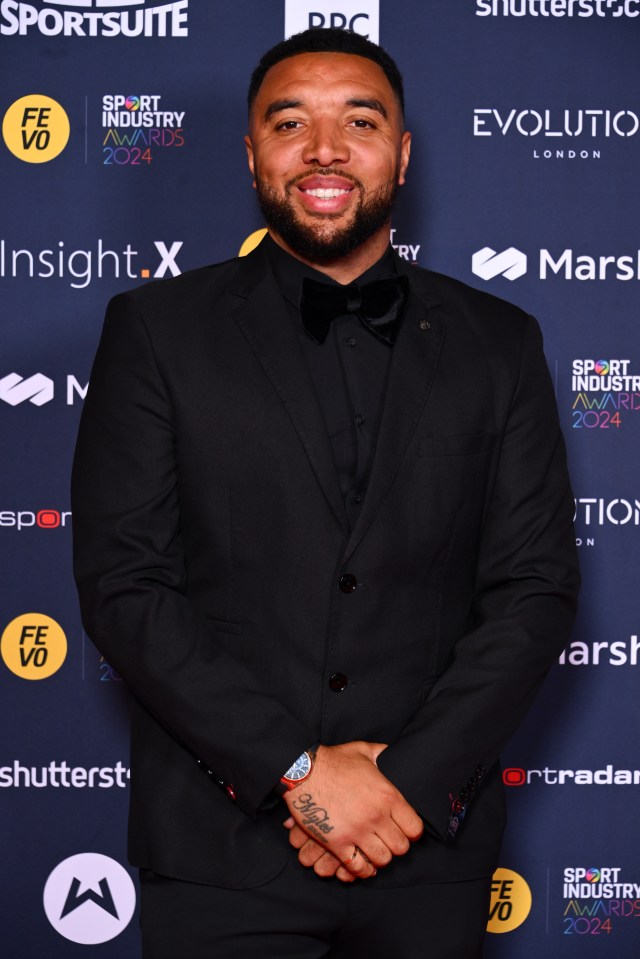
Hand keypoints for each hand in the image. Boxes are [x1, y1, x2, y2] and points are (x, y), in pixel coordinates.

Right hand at [283, 741, 422, 878]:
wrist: (303, 771)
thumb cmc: (335, 760)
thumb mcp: (364, 751)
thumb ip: (383, 754)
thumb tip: (394, 753)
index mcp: (387, 795)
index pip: (415, 828)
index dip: (412, 831)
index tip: (405, 829)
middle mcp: (376, 816)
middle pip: (401, 847)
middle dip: (397, 845)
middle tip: (388, 840)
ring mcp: (356, 831)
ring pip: (382, 859)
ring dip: (380, 857)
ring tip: (375, 849)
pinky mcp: (337, 843)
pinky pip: (357, 867)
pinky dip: (362, 870)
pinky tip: (362, 863)